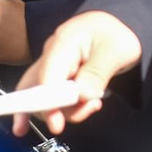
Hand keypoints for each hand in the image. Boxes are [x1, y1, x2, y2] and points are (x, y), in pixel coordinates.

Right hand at [11, 10, 140, 136]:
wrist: (118, 27)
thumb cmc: (117, 34)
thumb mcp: (116, 51)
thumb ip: (98, 72)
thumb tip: (82, 94)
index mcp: (63, 43)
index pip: (47, 78)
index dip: (48, 104)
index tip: (56, 124)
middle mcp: (52, 55)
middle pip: (33, 89)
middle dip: (47, 112)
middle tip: (64, 124)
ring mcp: (53, 66)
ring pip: (44, 97)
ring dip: (67, 110)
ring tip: (93, 104)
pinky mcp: (58, 77)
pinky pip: (54, 97)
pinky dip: (68, 108)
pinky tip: (87, 104)